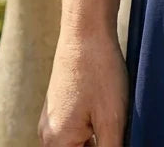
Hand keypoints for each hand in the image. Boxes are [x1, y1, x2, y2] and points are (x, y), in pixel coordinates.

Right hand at [38, 27, 129, 146]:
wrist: (85, 29)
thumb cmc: (100, 72)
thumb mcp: (112, 119)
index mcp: (57, 143)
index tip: (111, 135)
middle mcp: (47, 135)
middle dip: (99, 144)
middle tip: (115, 126)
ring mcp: (51, 120)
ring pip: (78, 143)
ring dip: (97, 139)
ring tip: (111, 115)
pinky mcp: (59, 106)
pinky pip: (75, 129)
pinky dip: (93, 128)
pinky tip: (107, 109)